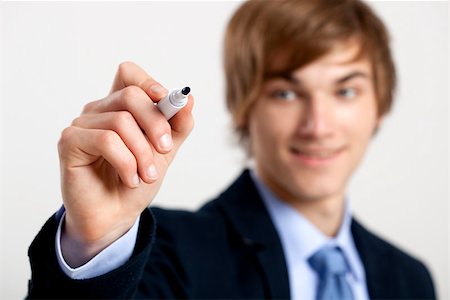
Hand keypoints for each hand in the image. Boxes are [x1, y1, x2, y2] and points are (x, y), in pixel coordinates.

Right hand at [58, 62, 193, 265]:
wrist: (117, 216)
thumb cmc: (138, 180)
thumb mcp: (165, 152)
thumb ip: (177, 126)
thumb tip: (189, 99)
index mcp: (120, 107)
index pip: (129, 74)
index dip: (149, 83)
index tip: (168, 101)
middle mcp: (99, 111)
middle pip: (130, 95)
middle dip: (156, 124)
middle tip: (164, 149)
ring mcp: (82, 125)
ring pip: (120, 121)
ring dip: (142, 153)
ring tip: (147, 175)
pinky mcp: (69, 142)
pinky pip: (106, 140)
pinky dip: (126, 163)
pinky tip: (130, 180)